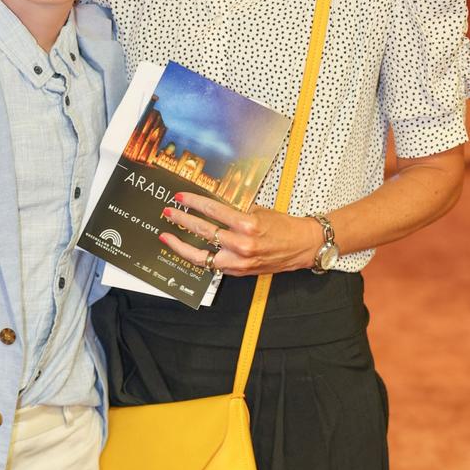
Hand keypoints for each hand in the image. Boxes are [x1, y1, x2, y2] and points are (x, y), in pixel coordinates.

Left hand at [159, 191, 322, 275]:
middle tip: (168, 213)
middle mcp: (242, 244)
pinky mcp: (239, 272)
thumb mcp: (258, 210)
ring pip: (202, 256)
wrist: (301, 246)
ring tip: (168, 236)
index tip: (180, 197)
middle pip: (204, 232)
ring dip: (181, 246)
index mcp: (247, 225)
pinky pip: (212, 265)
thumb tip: (209, 204)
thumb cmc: (282, 226)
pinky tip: (186, 250)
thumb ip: (234, 210)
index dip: (194, 203)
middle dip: (182, 221)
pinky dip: (197, 258)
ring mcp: (239, 261)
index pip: (213, 211)